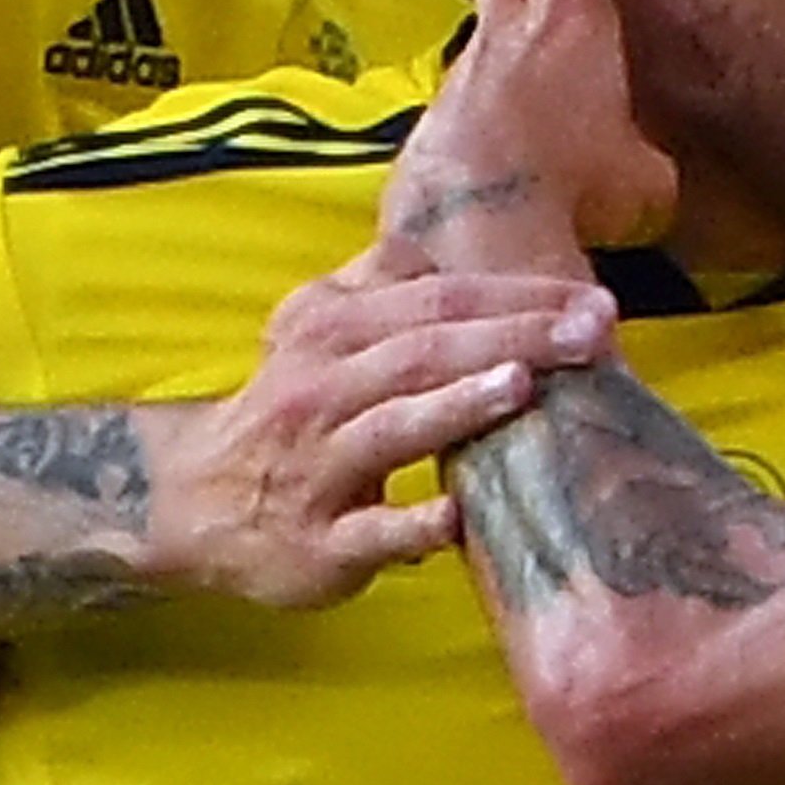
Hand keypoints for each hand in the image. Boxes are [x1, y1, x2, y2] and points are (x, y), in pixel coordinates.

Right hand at [144, 262, 615, 609]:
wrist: (192, 500)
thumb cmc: (288, 410)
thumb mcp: (317, 329)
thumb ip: (379, 281)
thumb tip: (439, 240)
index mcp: (332, 330)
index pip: (436, 300)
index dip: (516, 296)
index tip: (591, 299)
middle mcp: (321, 389)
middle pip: (423, 351)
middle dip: (513, 336)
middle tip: (592, 332)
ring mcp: (317, 469)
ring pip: (391, 428)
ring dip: (458, 405)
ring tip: (523, 384)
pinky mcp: (317, 544)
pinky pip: (368, 531)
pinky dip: (413, 524)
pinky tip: (460, 514)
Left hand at [391, 0, 679, 263]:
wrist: (479, 235)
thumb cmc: (577, 188)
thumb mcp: (647, 178)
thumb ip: (647, 152)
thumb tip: (651, 165)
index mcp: (572, 18)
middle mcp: (509, 32)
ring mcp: (462, 75)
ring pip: (481, 36)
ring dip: (501, 44)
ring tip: (528, 73)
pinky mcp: (429, 121)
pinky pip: (464, 98)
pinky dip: (483, 106)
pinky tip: (503, 144)